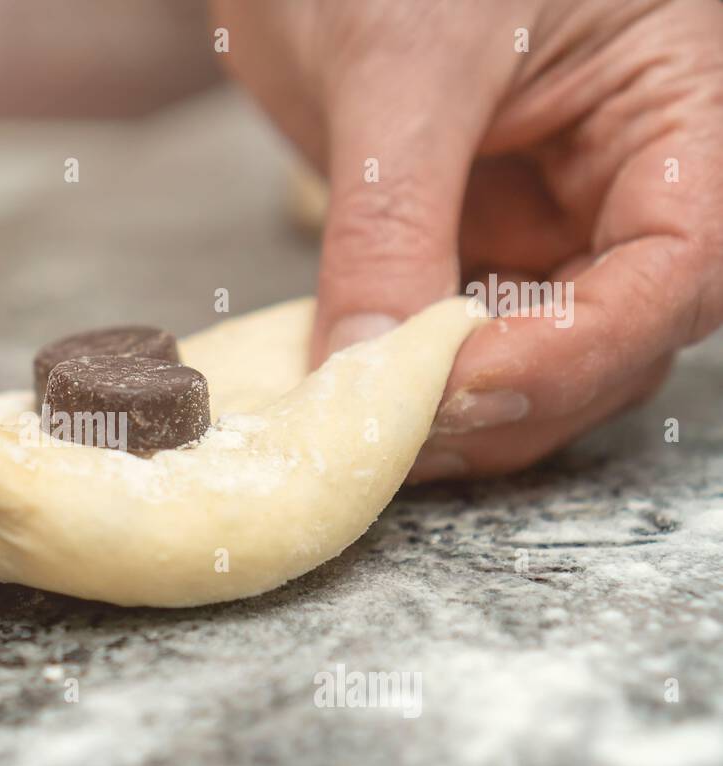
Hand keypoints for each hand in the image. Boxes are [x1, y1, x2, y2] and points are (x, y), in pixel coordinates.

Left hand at [217, 0, 722, 478]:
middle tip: (406, 429)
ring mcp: (545, 215)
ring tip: (372, 427)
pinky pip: (461, 334)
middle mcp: (621, 174)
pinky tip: (356, 392)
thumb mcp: (401, 64)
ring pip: (544, 352)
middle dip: (521, 394)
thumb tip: (370, 367)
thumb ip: (391, 220)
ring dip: (467, 407)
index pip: (680, 260)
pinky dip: (415, 377)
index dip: (584, 342)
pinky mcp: (469, 240)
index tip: (468, 380)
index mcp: (670, 101)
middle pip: (622, 334)